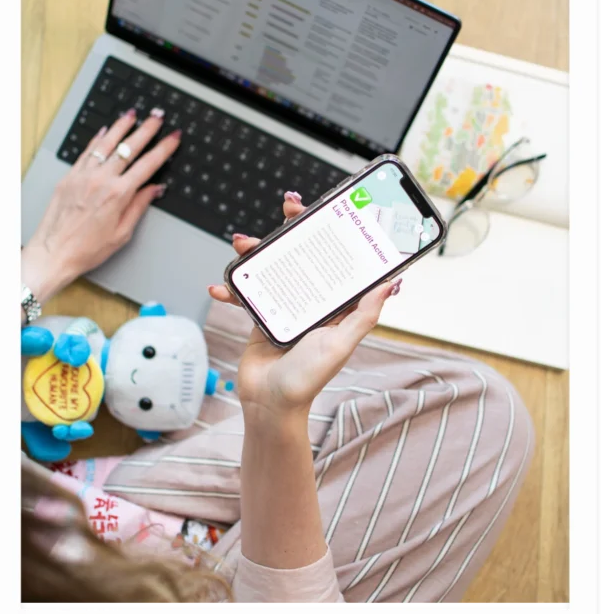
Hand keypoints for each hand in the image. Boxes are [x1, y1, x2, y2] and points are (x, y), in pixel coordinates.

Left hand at [21, 108, 180, 303]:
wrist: (54, 252)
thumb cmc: (86, 249)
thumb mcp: (122, 233)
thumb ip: (139, 207)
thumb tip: (154, 190)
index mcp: (118, 195)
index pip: (148, 165)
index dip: (164, 148)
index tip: (173, 137)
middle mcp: (100, 180)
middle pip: (129, 148)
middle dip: (146, 130)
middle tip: (157, 117)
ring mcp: (83, 176)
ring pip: (105, 143)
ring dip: (121, 127)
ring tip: (132, 115)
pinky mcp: (69, 177)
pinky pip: (86, 151)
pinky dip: (97, 139)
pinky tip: (105, 131)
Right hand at [208, 192, 401, 416]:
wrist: (270, 405)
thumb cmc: (308, 379)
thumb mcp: (341, 344)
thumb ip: (364, 314)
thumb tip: (392, 282)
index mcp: (335, 305)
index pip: (338, 259)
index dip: (334, 232)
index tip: (328, 209)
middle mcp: (312, 301)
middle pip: (304, 254)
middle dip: (292, 230)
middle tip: (286, 208)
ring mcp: (285, 307)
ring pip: (272, 267)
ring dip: (255, 253)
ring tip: (241, 245)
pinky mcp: (261, 317)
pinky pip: (246, 294)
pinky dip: (231, 289)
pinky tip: (219, 286)